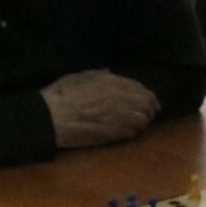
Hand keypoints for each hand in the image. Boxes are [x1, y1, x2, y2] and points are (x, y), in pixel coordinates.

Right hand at [41, 70, 159, 149]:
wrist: (53, 117)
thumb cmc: (62, 94)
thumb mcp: (80, 76)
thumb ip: (98, 74)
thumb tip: (110, 73)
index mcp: (112, 82)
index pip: (140, 88)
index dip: (149, 96)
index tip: (152, 101)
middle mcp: (120, 98)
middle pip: (146, 104)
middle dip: (149, 109)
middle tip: (149, 113)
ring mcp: (118, 117)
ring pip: (142, 120)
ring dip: (141, 121)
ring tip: (137, 123)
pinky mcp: (113, 133)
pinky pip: (132, 133)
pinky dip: (132, 132)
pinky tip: (126, 131)